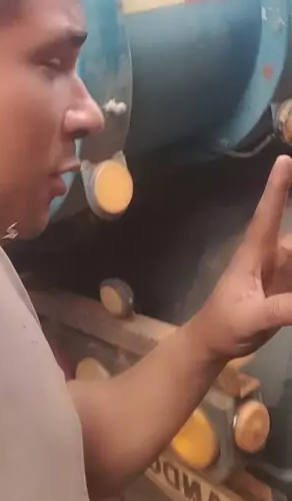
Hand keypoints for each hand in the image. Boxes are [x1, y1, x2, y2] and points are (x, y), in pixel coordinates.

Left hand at [191, 155, 291, 360]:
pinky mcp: (290, 287)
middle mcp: (270, 255)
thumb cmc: (224, 323)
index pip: (267, 214)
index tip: (285, 159)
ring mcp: (282, 270)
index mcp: (255, 253)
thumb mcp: (252, 317)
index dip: (277, 187)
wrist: (215, 341)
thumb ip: (284, 309)